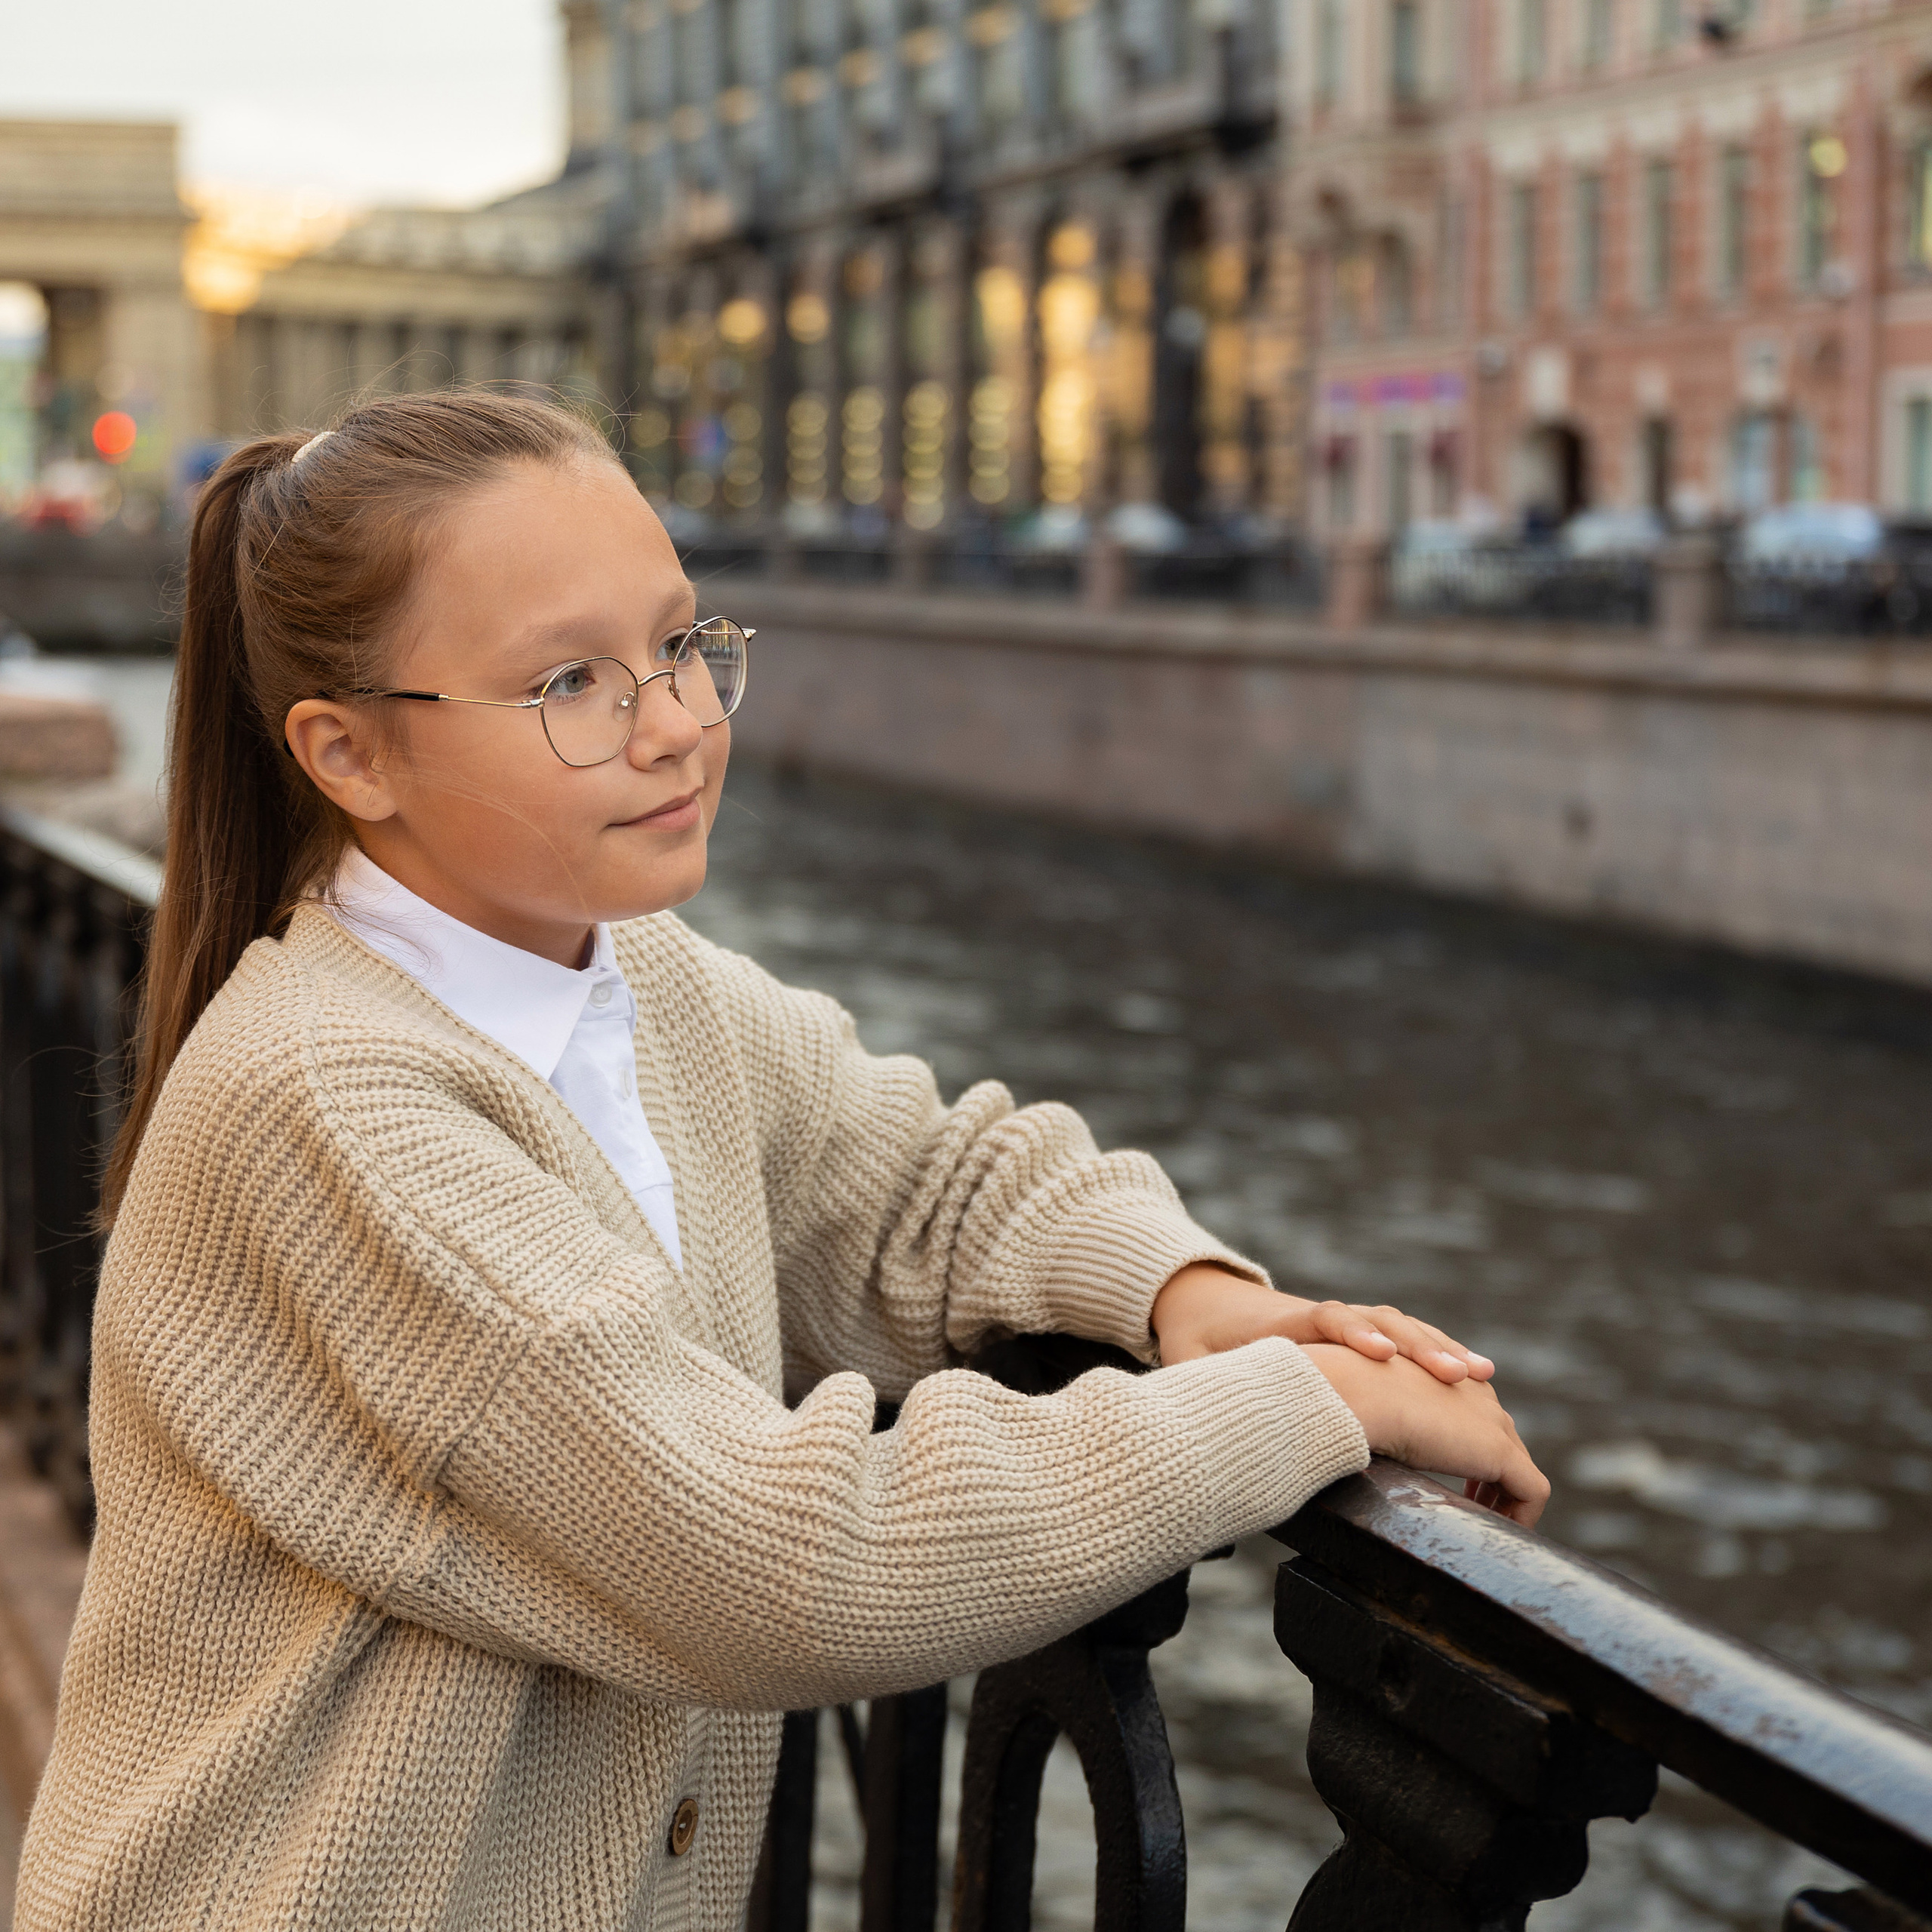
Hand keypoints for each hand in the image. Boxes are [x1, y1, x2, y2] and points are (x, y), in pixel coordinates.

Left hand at [1151, 1266, 1494, 1384]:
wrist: (1203, 1296)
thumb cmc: (1196, 1338)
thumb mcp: (1185, 1360)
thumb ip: (1192, 1382)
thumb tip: (1183, 1408)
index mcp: (1281, 1324)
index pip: (1323, 1320)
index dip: (1352, 1334)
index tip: (1379, 1353)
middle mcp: (1324, 1317)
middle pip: (1378, 1321)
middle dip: (1417, 1345)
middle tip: (1457, 1374)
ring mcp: (1347, 1320)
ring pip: (1403, 1326)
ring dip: (1441, 1348)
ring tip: (1481, 1378)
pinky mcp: (1361, 1332)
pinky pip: (1409, 1337)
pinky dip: (1441, 1351)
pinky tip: (1478, 1378)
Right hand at [1300, 1344, 1549, 1525]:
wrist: (1356, 1391)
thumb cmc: (1345, 1396)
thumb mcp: (1370, 1406)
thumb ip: (1383, 1420)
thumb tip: (1367, 1446)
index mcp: (1446, 1376)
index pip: (1476, 1416)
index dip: (1469, 1453)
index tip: (1458, 1486)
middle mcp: (1476, 1392)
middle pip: (1504, 1440)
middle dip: (1493, 1479)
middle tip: (1475, 1509)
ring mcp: (1492, 1421)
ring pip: (1520, 1468)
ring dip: (1506, 1500)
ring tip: (1487, 1525)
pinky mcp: (1499, 1451)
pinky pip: (1531, 1491)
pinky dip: (1521, 1516)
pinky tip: (1497, 1533)